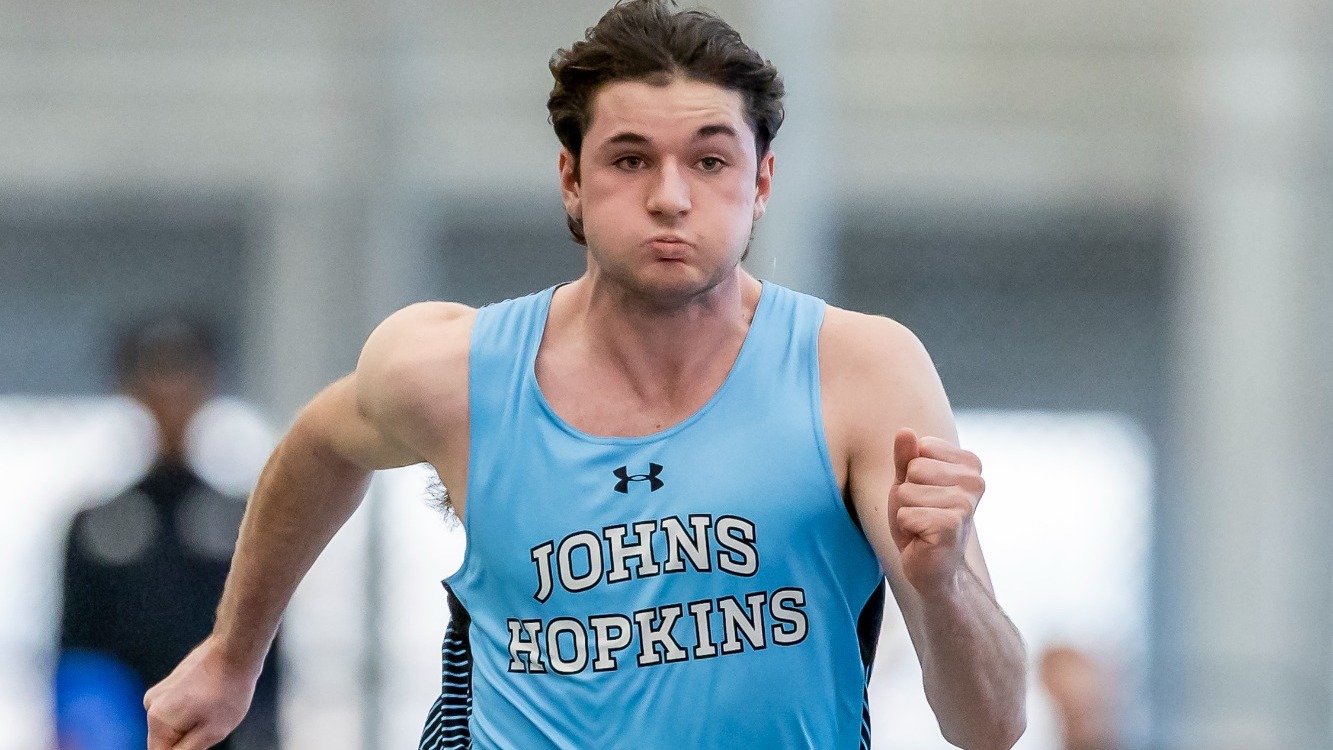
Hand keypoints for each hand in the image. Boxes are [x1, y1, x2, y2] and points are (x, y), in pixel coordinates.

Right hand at [144, 636, 258, 749]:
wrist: (236, 650)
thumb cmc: (228, 689)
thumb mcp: (212, 732)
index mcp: (157, 720)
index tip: (201, 738)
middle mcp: (151, 704)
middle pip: (166, 740)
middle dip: (188, 740)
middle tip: (213, 725)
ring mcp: (160, 691)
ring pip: (174, 724)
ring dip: (192, 726)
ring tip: (215, 710)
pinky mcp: (171, 683)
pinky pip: (178, 710)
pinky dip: (194, 712)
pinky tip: (213, 701)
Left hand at [889, 427, 984, 595]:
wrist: (931, 566)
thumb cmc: (920, 520)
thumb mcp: (907, 482)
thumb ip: (905, 457)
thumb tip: (905, 431)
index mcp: (969, 464)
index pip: (922, 447)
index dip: (911, 474)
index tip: (924, 494)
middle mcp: (975, 481)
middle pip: (914, 468)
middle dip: (907, 494)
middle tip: (921, 513)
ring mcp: (966, 504)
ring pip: (907, 491)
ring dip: (906, 512)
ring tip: (922, 526)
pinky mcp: (952, 525)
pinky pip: (907, 514)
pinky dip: (906, 528)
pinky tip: (922, 538)